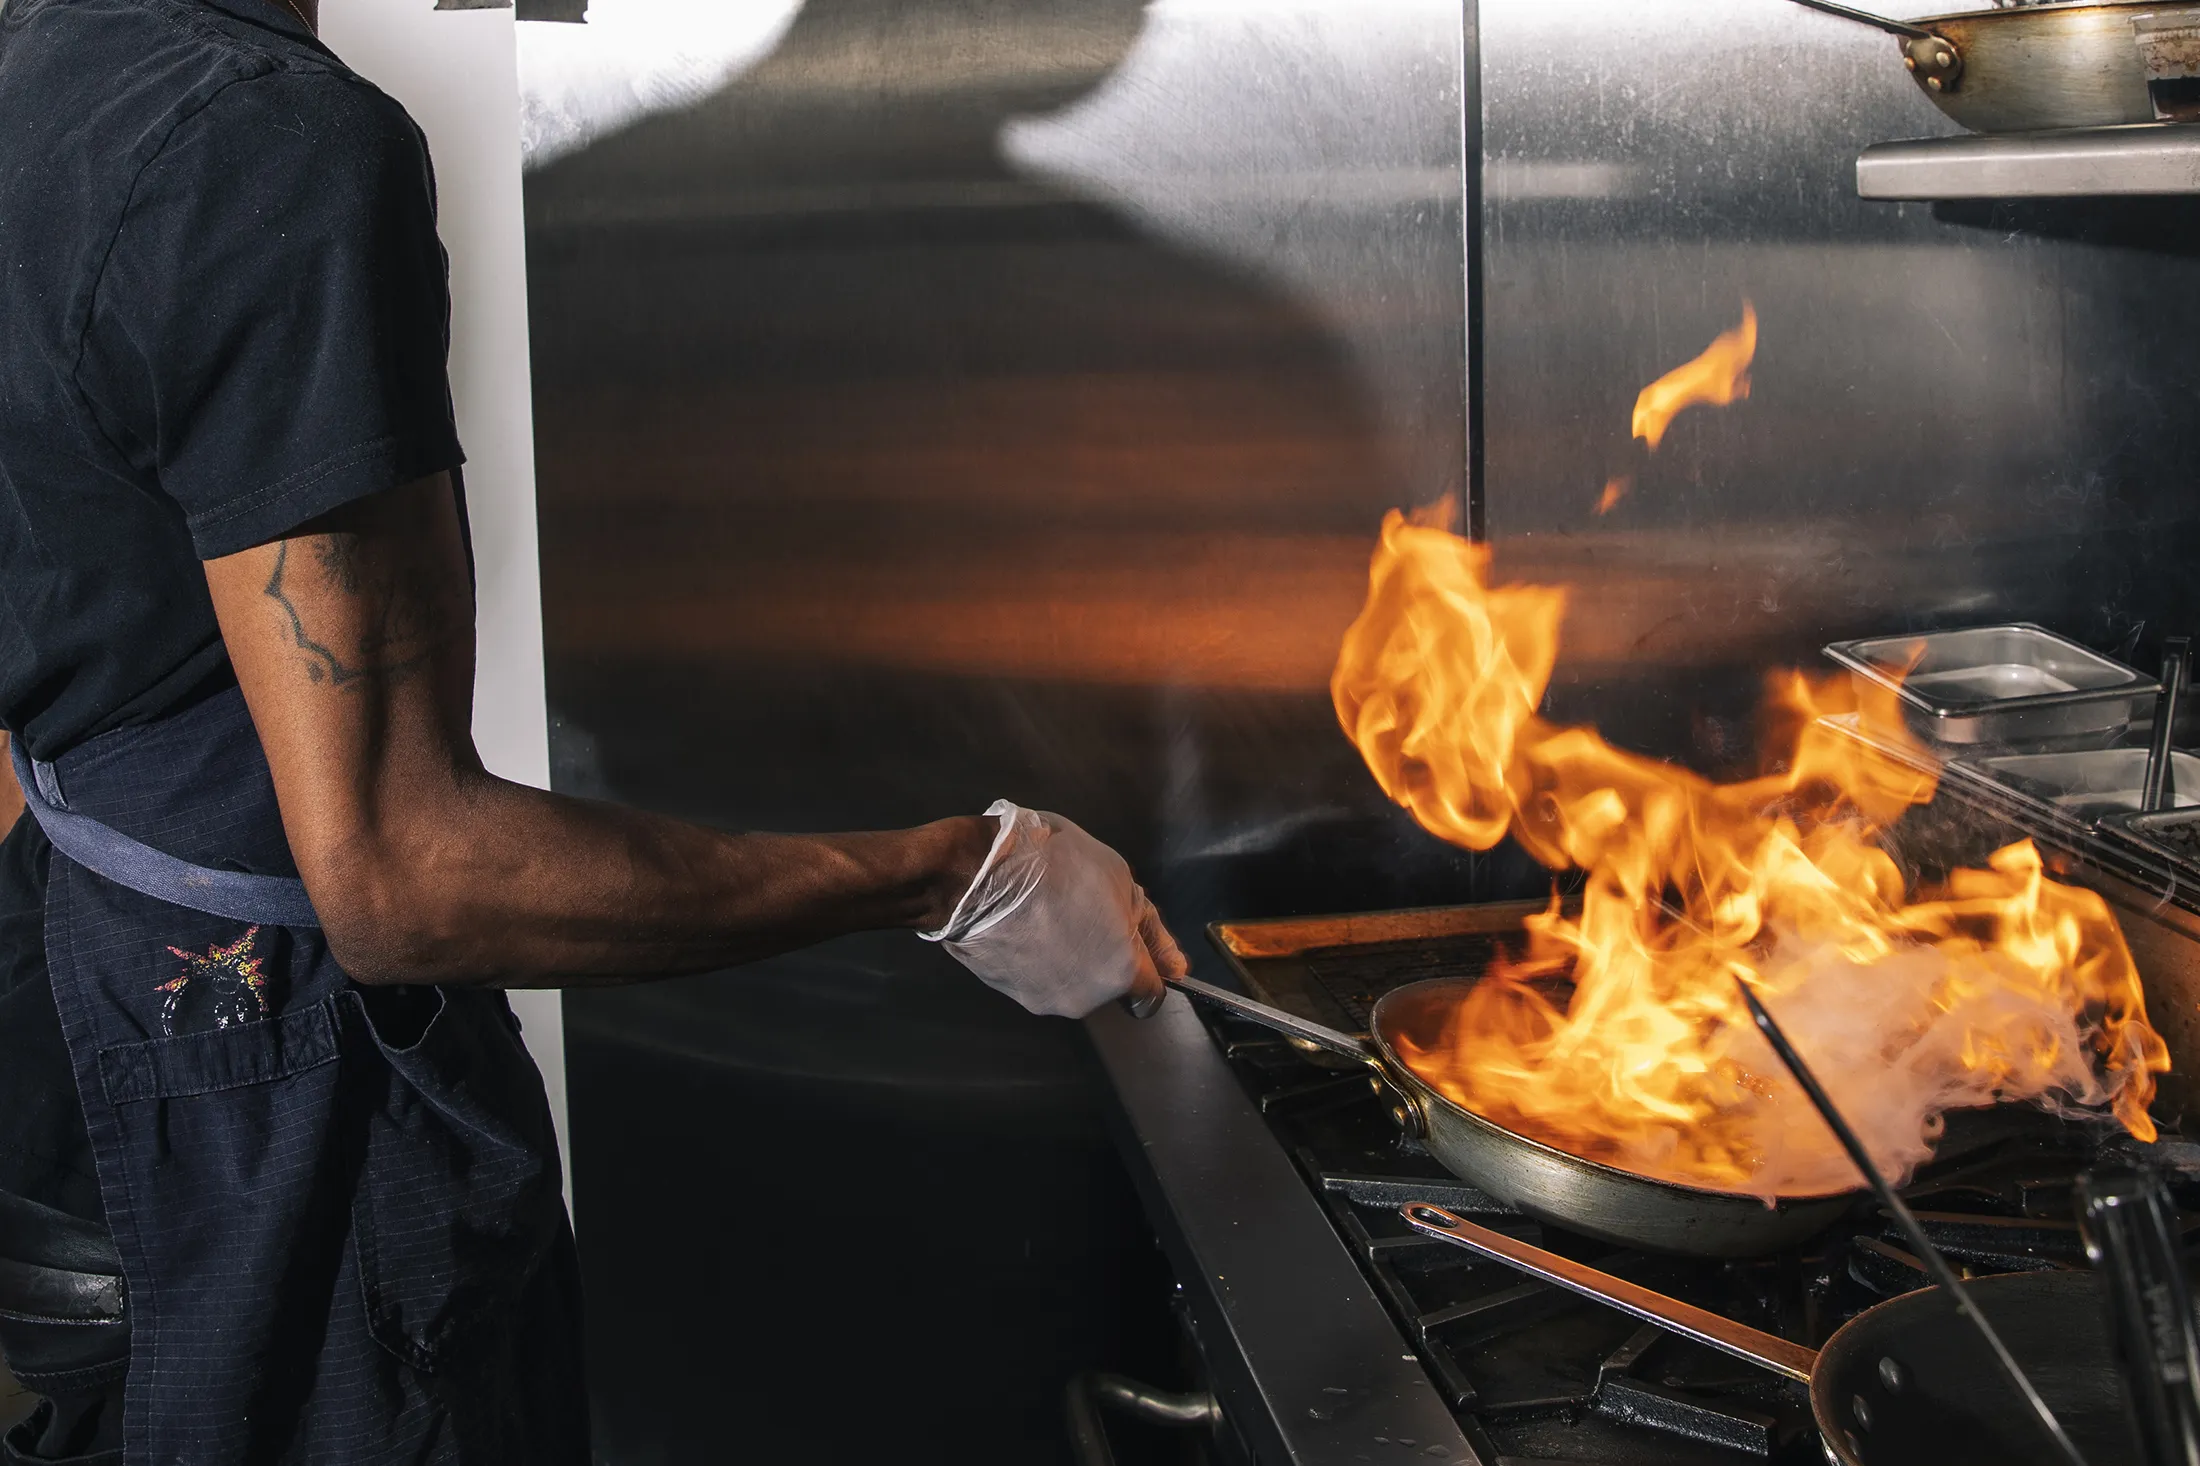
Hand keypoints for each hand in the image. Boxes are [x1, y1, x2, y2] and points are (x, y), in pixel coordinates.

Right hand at [922, 801, 1187, 1018]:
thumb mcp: (1119, 879)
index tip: (1134, 942)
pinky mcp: (1010, 994)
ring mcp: (1043, 1000)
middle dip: (1104, 954)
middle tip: (1084, 910)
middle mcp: (1084, 998)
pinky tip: (1025, 925)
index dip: (1148, 965)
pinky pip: (1037, 978)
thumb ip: (1151, 929)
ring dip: (1069, 956)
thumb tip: (1178, 968)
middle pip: (1108, 985)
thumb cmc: (1056, 866)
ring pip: (1072, 982)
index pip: (1152, 992)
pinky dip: (1038, 958)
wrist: (978, 875)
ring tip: (1048, 913)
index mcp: (1119, 971)